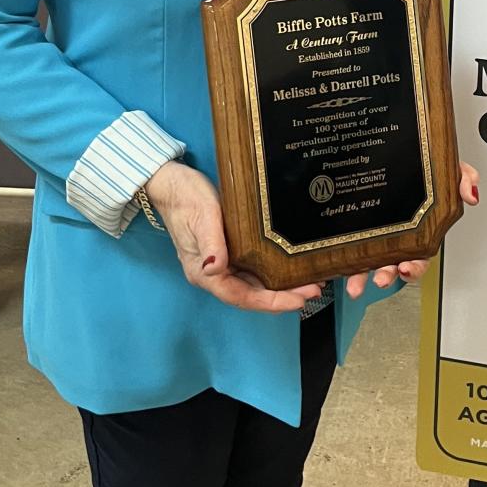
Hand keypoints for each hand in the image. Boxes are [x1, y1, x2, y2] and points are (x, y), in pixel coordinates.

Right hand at [144, 160, 321, 312]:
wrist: (173, 183)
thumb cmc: (186, 197)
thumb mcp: (202, 215)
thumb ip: (210, 243)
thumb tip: (215, 269)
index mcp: (204, 271)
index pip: (240, 296)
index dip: (269, 302)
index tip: (297, 301)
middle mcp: (212, 273)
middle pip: (250, 295)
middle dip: (282, 297)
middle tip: (314, 290)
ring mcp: (220, 263)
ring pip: (253, 284)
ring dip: (280, 287)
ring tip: (309, 283)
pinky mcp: (226, 250)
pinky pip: (251, 269)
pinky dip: (271, 273)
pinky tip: (288, 268)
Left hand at [343, 161, 480, 298]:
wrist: (399, 143)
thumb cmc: (423, 163)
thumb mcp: (448, 167)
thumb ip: (463, 177)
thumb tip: (470, 195)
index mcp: (421, 228)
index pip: (420, 254)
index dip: (414, 267)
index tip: (407, 269)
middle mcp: (398, 234)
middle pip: (394, 263)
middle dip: (387, 275)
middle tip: (380, 279)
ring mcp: (376, 231)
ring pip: (369, 261)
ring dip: (363, 276)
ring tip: (356, 284)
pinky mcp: (356, 224)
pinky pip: (349, 245)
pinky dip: (344, 260)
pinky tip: (336, 267)